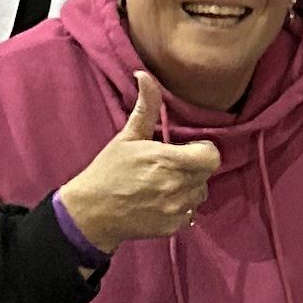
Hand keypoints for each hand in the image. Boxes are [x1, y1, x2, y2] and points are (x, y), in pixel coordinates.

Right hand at [57, 72, 221, 250]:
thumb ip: (146, 107)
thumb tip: (144, 75)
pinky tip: (161, 201)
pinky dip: (181, 207)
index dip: (203, 150)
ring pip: (200, 193)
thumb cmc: (108, 171)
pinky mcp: (173, 226)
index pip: (211, 156)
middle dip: (193, 167)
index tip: (187, 149)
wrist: (91, 212)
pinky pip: (190, 213)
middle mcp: (176, 185)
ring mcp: (175, 208)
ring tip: (165, 184)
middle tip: (171, 166)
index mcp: (167, 160)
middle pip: (206, 173)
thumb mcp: (127, 136)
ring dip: (189, 187)